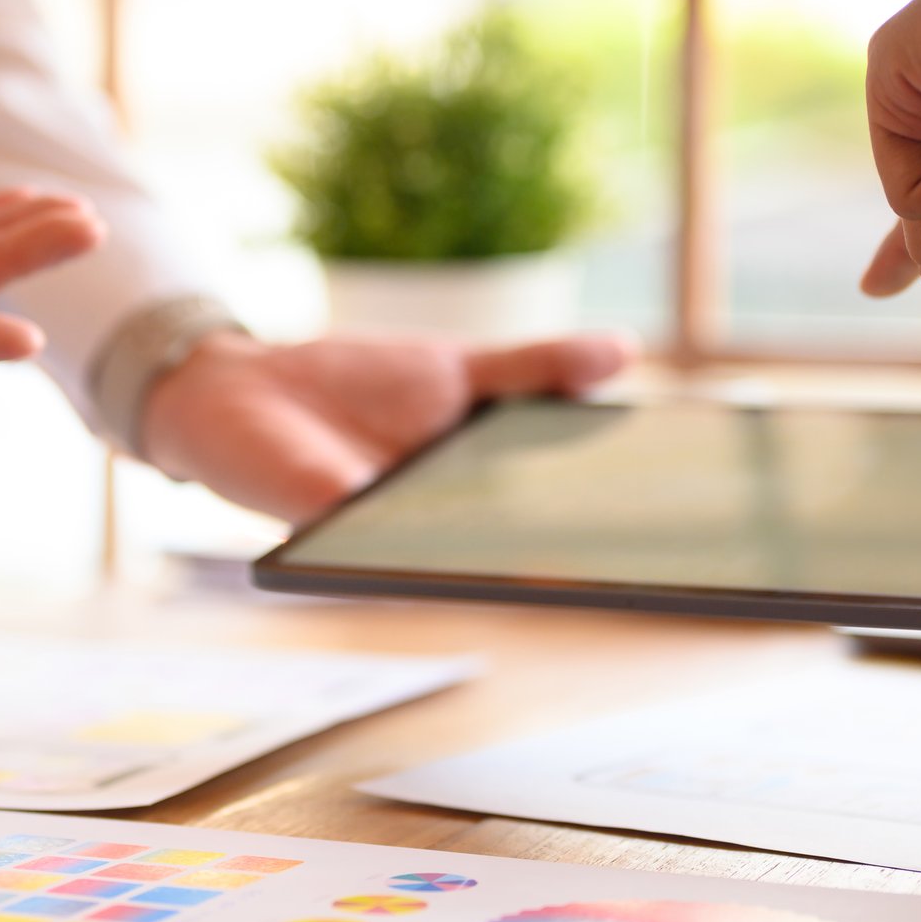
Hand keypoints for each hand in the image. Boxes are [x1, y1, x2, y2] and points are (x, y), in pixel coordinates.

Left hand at [141, 331, 634, 521]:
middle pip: (515, 554)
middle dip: (577, 560)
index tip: (683, 524)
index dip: (612, 524)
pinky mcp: (330, 524)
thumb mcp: (451, 368)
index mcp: (470, 490)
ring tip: (576, 565)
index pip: (553, 517)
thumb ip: (533, 370)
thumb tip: (625, 351)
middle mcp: (432, 531)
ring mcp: (382, 537)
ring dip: (508, 569)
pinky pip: (385, 550)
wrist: (237, 384)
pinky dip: (423, 553)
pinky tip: (469, 548)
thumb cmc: (345, 384)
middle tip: (648, 554)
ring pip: (457, 564)